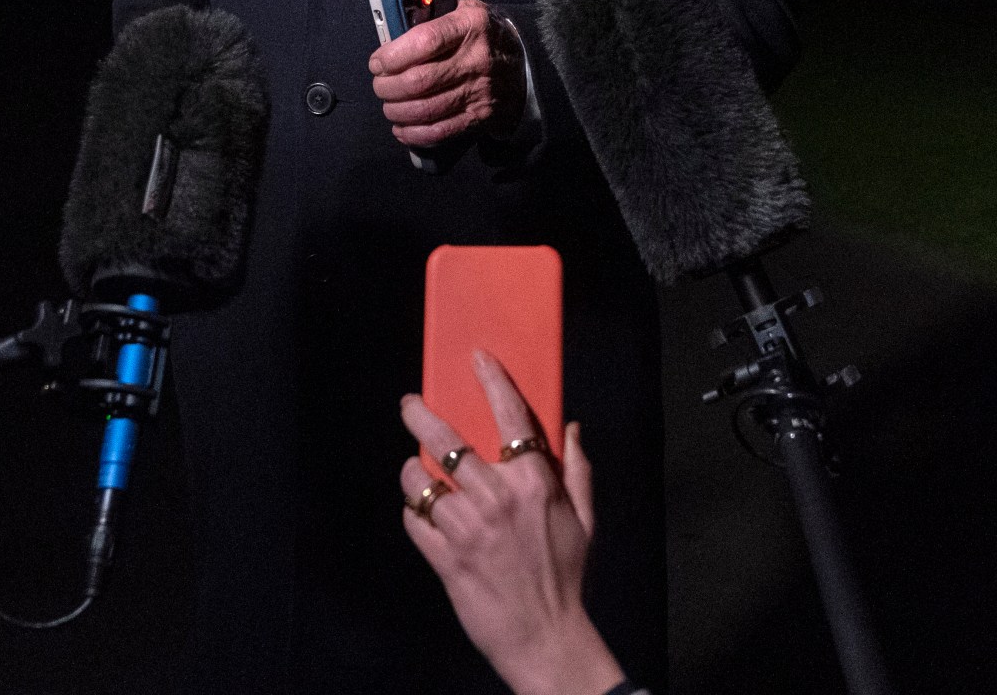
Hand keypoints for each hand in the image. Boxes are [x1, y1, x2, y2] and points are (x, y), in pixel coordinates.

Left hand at [370, 0, 525, 147]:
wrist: (527, 61)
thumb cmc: (483, 33)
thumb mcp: (465, 8)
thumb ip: (434, 6)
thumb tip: (397, 10)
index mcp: (470, 26)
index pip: (424, 41)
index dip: (393, 55)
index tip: (378, 62)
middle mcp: (476, 59)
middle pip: (420, 81)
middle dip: (388, 86)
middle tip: (380, 84)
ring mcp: (479, 91)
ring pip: (426, 109)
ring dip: (397, 111)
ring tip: (389, 105)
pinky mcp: (480, 116)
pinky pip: (441, 131)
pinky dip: (414, 133)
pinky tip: (402, 127)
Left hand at [398, 351, 625, 694]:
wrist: (546, 639)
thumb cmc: (567, 580)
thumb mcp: (586, 521)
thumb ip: (578, 471)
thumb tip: (572, 429)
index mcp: (536, 484)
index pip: (510, 415)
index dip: (491, 379)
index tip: (476, 358)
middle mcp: (497, 498)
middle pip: (447, 439)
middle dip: (420, 415)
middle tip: (410, 405)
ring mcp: (467, 528)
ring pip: (421, 479)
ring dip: (413, 471)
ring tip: (416, 471)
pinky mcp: (444, 557)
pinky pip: (413, 519)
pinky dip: (413, 510)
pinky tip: (422, 509)